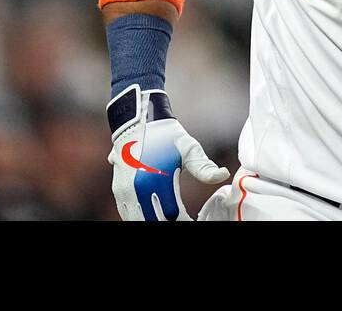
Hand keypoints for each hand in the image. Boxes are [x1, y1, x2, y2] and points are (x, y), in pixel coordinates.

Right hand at [106, 85, 229, 220]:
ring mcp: (125, 191)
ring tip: (171, 218)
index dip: (185, 221)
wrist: (137, 119)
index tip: (193, 220)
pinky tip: (152, 215)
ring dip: (154, 220)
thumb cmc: (166, 134)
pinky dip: (140, 218)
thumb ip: (203, 166)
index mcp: (157, 180)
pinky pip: (127, 214)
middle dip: (171, 222)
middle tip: (184, 220)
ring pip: (139, 220)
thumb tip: (223, 175)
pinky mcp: (118, 190)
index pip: (172, 215)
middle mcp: (138, 188)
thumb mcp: (188, 148)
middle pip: (156, 220)